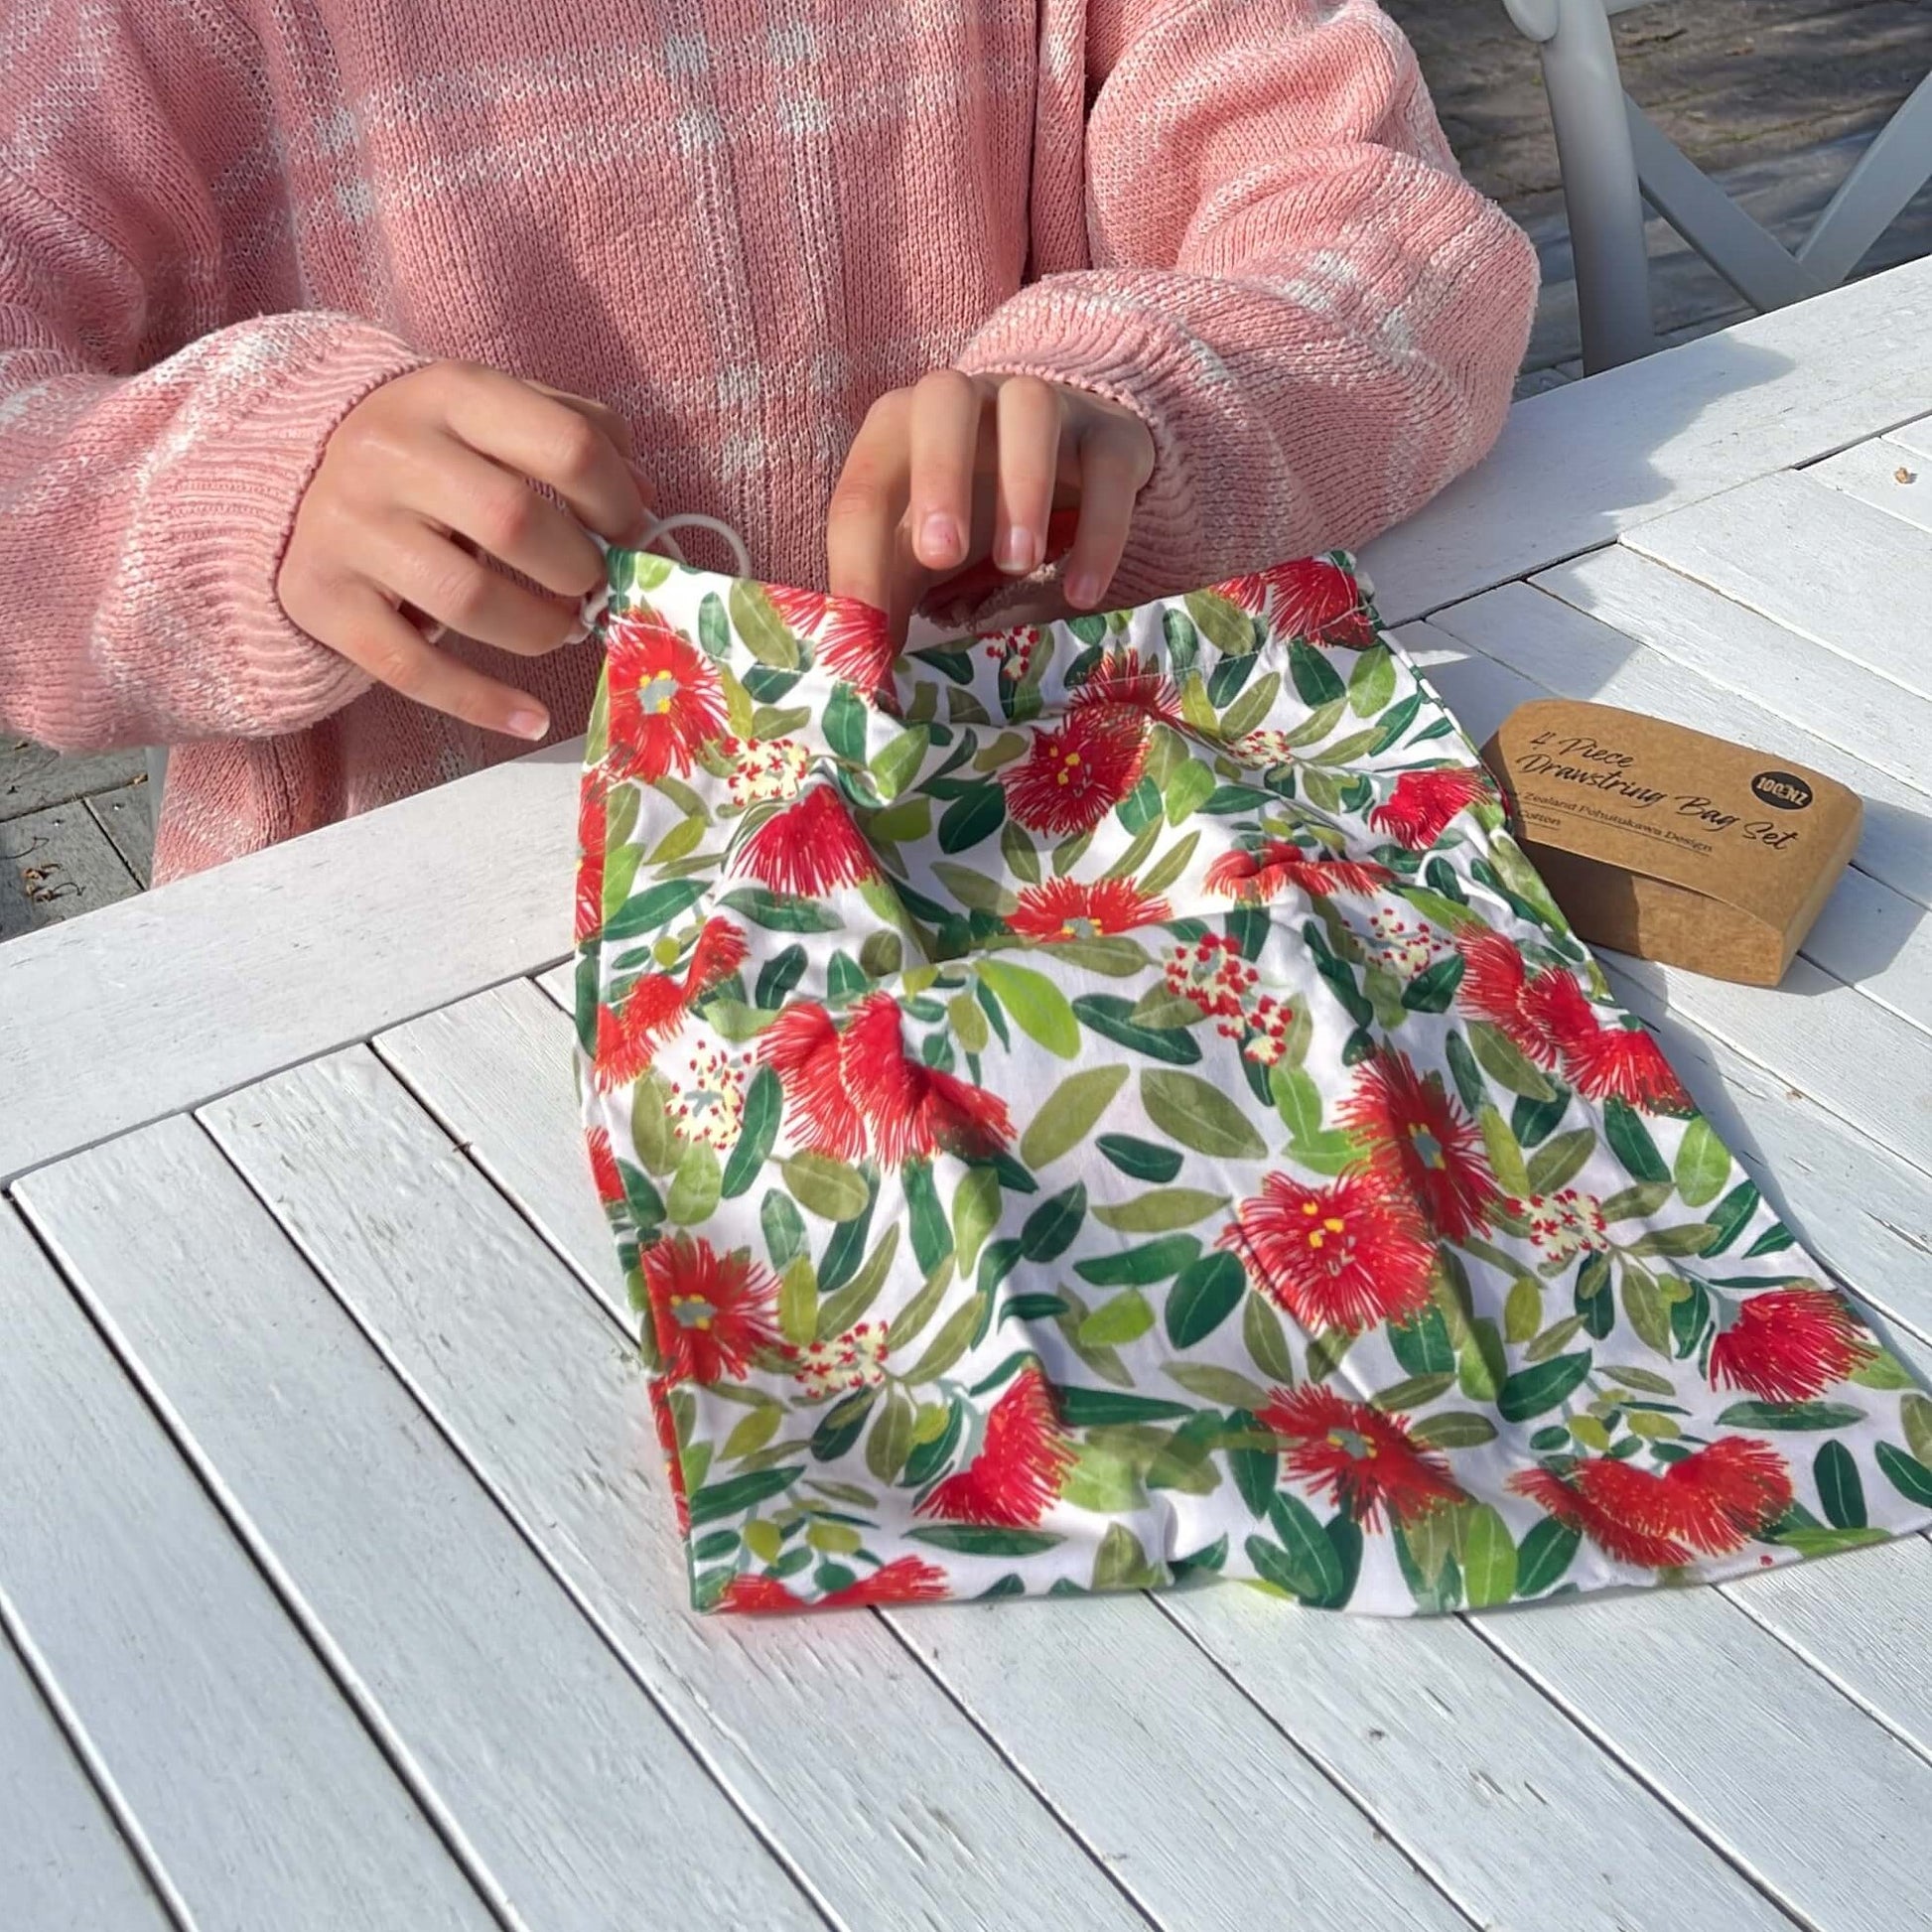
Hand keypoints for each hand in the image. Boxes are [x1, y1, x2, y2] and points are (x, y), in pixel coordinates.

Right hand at [278, 361, 649, 739]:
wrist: (293, 478)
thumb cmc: (430, 453)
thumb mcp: (496, 418)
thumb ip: (577, 438)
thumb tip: (643, 505)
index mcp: (451, 393)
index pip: (567, 445)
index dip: (619, 505)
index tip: (631, 537)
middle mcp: (390, 452)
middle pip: (515, 522)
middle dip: (579, 572)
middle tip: (593, 590)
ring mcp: (349, 526)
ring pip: (469, 599)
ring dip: (540, 631)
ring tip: (560, 629)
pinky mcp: (322, 597)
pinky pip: (413, 667)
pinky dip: (484, 703)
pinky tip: (531, 717)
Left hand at [827, 372, 1154, 639]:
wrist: (1070, 466)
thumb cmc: (973, 513)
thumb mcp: (920, 555)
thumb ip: (889, 600)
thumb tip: (860, 680)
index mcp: (901, 429)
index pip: (866, 481)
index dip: (857, 555)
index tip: (863, 628)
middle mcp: (968, 401)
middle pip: (945, 398)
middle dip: (940, 475)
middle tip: (943, 555)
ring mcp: (1044, 404)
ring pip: (1032, 407)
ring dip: (1024, 485)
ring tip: (1020, 564)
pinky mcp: (1110, 435)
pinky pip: (1109, 463)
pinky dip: (1099, 528)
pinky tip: (1082, 592)